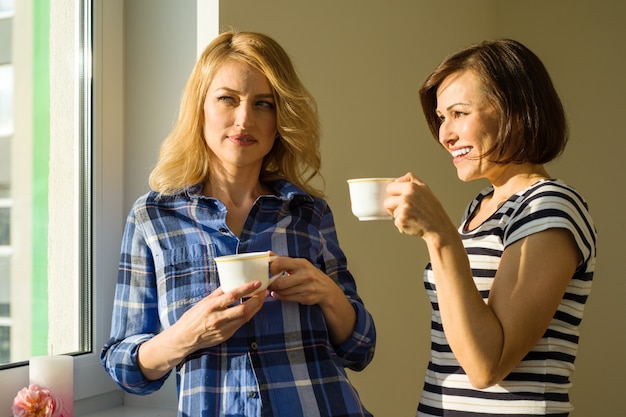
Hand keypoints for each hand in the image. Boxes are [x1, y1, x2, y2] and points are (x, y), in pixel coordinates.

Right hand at [138, 280, 266, 379]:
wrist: (184, 338)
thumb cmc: (192, 318)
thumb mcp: (203, 302)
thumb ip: (218, 293)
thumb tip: (231, 281)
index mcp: (211, 306)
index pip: (232, 295)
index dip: (247, 289)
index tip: (257, 283)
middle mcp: (218, 318)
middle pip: (243, 309)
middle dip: (257, 300)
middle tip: (264, 291)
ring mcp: (223, 329)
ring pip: (245, 318)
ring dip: (256, 308)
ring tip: (261, 299)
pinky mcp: (226, 336)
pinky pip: (240, 325)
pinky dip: (248, 316)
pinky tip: (252, 309)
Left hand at [267, 256, 337, 305]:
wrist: (326, 289)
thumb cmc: (309, 274)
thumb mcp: (299, 263)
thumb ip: (283, 260)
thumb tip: (269, 253)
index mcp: (301, 263)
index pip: (280, 263)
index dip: (272, 268)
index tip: (272, 271)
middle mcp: (305, 275)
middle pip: (280, 282)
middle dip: (272, 284)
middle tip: (270, 283)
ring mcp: (306, 288)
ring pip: (283, 292)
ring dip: (275, 291)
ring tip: (274, 288)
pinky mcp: (306, 298)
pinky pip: (287, 298)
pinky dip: (280, 297)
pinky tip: (278, 294)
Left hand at [385, 172, 454, 238]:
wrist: (439, 227)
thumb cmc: (432, 209)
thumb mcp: (425, 188)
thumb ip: (411, 180)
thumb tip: (396, 180)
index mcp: (411, 187)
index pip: (390, 188)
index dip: (394, 194)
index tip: (402, 198)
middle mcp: (407, 197)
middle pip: (387, 201)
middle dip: (394, 206)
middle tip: (408, 209)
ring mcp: (403, 209)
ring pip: (391, 212)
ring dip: (399, 215)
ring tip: (412, 216)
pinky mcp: (401, 220)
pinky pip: (395, 222)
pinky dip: (402, 224)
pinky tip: (412, 222)